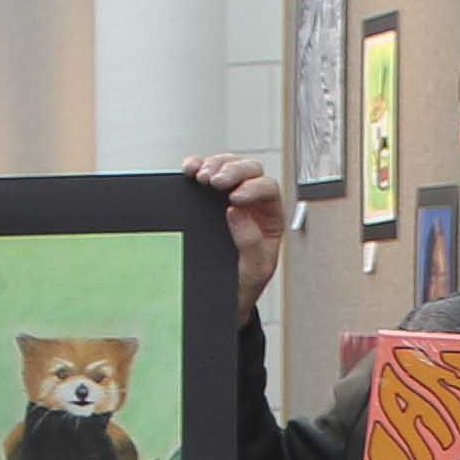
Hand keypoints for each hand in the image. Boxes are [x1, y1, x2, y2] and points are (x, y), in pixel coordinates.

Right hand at [189, 152, 285, 316]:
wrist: (226, 294)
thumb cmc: (244, 282)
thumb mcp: (254, 270)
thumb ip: (251, 244)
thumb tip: (237, 213)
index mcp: (270, 217)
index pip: (268, 189)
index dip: (253, 188)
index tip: (235, 198)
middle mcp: (253, 202)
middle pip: (249, 170)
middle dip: (231, 170)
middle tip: (214, 182)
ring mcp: (230, 195)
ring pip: (227, 165)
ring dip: (214, 165)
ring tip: (201, 177)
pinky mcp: (209, 196)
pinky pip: (205, 171)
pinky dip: (196, 166)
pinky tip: (190, 170)